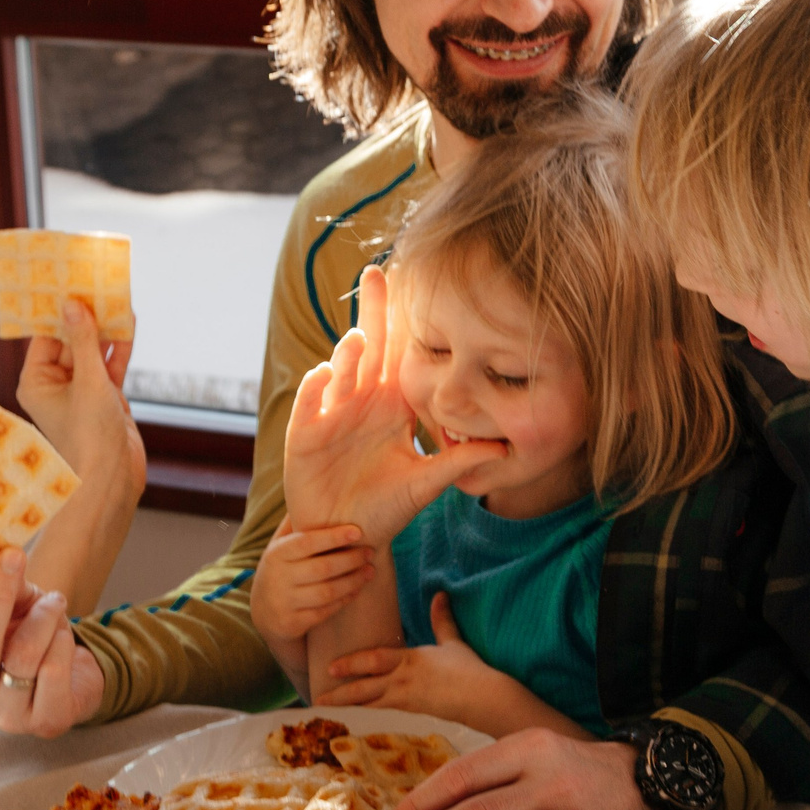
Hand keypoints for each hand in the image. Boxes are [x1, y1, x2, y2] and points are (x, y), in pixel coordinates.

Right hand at [0, 545, 104, 737]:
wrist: (69, 680)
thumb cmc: (25, 639)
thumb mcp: (7, 609)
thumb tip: (1, 555)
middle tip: (13, 559)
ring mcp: (5, 716)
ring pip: (23, 656)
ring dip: (43, 617)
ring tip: (54, 601)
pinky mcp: (44, 721)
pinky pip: (53, 670)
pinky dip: (61, 641)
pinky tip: (63, 632)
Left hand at [17, 300, 144, 496]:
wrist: (113, 479)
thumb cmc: (90, 434)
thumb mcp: (88, 381)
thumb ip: (85, 341)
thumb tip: (73, 305)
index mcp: (36, 382)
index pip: (45, 336)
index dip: (57, 311)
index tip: (67, 282)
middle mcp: (56, 385)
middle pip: (71, 341)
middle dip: (86, 317)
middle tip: (97, 284)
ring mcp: (82, 391)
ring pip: (94, 351)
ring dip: (106, 329)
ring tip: (117, 297)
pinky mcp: (105, 398)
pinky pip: (110, 365)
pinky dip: (120, 347)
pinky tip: (129, 323)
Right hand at [253, 517, 372, 662]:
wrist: (264, 613)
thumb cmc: (282, 569)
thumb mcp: (281, 546)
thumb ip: (297, 523)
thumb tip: (316, 488)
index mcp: (277, 553)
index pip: (307, 542)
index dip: (334, 536)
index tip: (358, 531)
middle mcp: (278, 578)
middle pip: (323, 568)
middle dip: (351, 560)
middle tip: (370, 552)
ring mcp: (285, 602)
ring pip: (327, 592)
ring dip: (354, 581)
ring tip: (370, 571)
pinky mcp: (293, 623)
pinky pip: (326, 611)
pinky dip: (345, 600)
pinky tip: (358, 589)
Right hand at [284, 264, 501, 542]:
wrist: (346, 535)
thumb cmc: (386, 508)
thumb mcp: (425, 483)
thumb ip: (458, 461)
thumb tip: (504, 447)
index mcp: (392, 406)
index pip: (401, 357)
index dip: (405, 324)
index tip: (416, 287)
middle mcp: (362, 402)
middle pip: (368, 349)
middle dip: (372, 312)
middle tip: (376, 274)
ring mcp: (331, 415)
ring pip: (341, 373)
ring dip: (349, 354)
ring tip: (361, 339)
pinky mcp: (304, 435)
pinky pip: (310, 405)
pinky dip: (316, 388)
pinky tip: (326, 374)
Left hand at [321, 593, 536, 731]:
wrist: (484, 699)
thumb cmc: (469, 670)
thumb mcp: (453, 643)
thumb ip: (441, 619)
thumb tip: (440, 594)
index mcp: (411, 660)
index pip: (374, 660)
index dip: (351, 663)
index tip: (332, 666)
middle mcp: (404, 681)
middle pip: (365, 688)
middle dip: (341, 692)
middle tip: (319, 696)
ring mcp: (407, 701)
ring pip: (371, 705)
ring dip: (349, 707)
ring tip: (329, 712)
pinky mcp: (413, 715)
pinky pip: (384, 715)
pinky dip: (366, 716)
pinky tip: (354, 720)